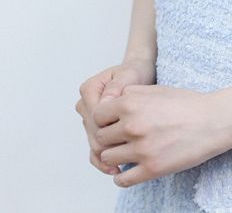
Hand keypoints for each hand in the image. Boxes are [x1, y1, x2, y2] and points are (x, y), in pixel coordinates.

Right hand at [75, 58, 155, 176]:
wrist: (137, 76)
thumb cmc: (134, 73)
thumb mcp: (129, 74)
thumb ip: (117, 86)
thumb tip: (106, 102)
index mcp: (89, 89)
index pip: (96, 116)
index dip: (112, 126)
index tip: (132, 133)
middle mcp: (84, 105)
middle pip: (94, 133)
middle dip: (112, 144)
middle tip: (132, 153)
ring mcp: (87, 119)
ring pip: (94, 144)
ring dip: (108, 155)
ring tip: (127, 163)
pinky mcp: (94, 130)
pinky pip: (94, 150)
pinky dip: (103, 161)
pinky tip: (116, 168)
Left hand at [92, 84, 231, 187]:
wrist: (213, 120)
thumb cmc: (187, 104)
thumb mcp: (156, 89)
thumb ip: (131, 94)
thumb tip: (112, 102)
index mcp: (131, 103)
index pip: (97, 116)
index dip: (104, 119)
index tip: (113, 123)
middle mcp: (132, 125)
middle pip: (100, 138)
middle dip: (109, 138)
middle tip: (120, 140)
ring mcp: (141, 149)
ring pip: (108, 159)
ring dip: (115, 157)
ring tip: (126, 154)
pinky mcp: (152, 169)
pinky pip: (123, 180)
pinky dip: (122, 177)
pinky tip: (130, 170)